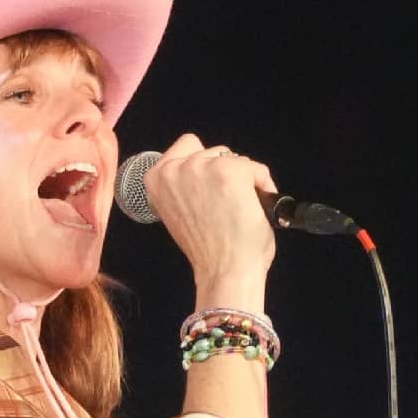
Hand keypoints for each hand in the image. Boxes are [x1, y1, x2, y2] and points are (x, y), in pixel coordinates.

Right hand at [139, 134, 278, 291]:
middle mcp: (174, 168)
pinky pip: (255, 168)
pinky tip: (254, 207)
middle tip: (227, 204)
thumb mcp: (179, 210)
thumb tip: (209, 176)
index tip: (211, 191)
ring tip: (239, 208)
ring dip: (243, 178)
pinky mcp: (229, 171)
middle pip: (213, 151)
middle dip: (224, 173)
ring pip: (234, 158)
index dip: (204, 168)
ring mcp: (202, 167)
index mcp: (156, 179)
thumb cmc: (206, 250)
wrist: (225, 271)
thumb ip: (186, 187)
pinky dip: (262, 185)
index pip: (186, 146)